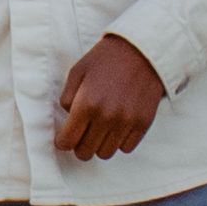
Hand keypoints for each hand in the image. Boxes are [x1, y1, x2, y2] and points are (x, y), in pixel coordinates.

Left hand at [49, 33, 168, 165]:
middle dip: (79, 146)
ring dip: (99, 145)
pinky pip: (126, 148)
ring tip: (100, 130)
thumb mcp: (77, 72)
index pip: (67, 141)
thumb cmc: (105, 60)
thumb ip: (67, 98)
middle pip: (85, 152)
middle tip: (82, 135)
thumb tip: (68, 120)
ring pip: (105, 153)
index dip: (63, 142)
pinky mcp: (143, 123)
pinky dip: (119, 142)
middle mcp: (106, 117)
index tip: (65, 138)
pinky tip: (116, 128)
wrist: (142, 51)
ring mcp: (127, 122)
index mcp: (86, 104)